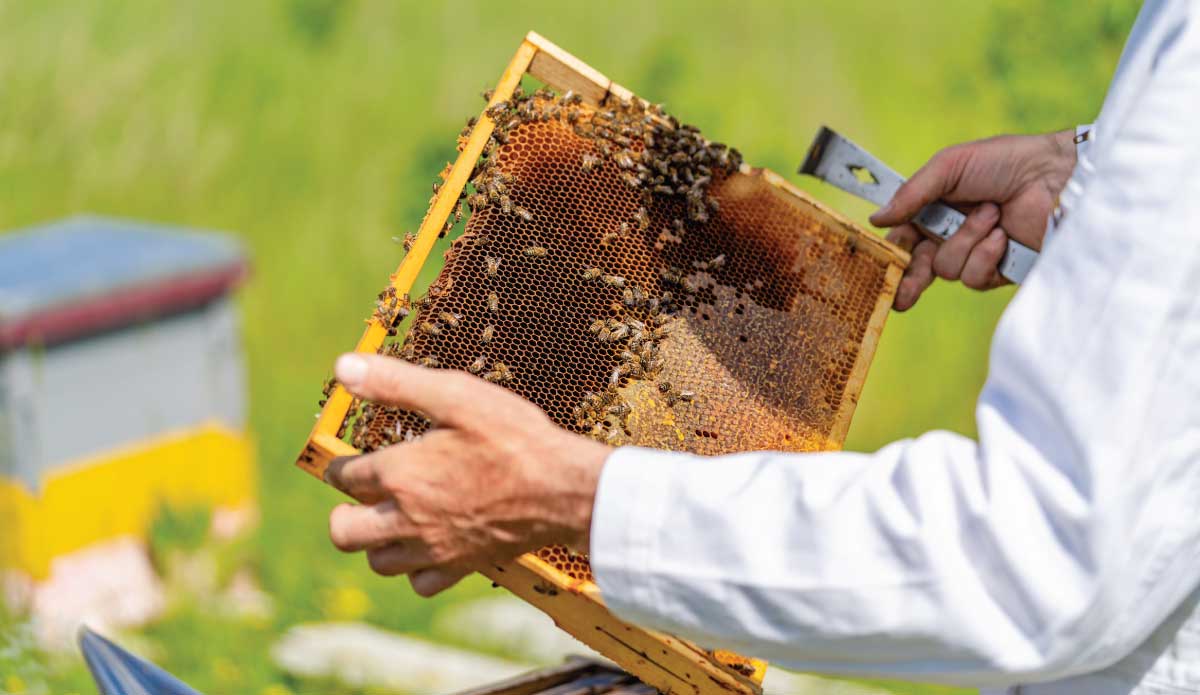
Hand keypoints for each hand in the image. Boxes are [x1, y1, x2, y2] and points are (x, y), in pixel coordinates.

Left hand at [325, 353, 610, 595]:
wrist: (563, 488)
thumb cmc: (513, 438)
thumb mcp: (455, 395)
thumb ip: (394, 382)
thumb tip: (343, 366)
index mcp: (400, 473)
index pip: (344, 477)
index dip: (343, 465)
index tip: (353, 459)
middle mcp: (407, 518)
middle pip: (344, 533)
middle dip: (345, 513)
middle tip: (365, 496)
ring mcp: (433, 547)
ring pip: (379, 561)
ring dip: (377, 541)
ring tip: (394, 518)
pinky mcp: (461, 566)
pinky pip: (421, 582)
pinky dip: (417, 568)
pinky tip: (430, 543)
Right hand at [870, 130, 1075, 309]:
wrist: (1057, 176)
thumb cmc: (1007, 161)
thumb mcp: (951, 166)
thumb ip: (912, 193)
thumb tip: (876, 219)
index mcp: (937, 210)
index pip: (904, 238)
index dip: (891, 253)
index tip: (879, 265)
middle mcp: (954, 235)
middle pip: (919, 267)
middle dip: (909, 280)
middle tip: (900, 296)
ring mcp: (977, 254)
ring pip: (946, 269)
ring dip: (966, 241)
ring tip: (991, 214)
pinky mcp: (1000, 270)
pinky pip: (974, 277)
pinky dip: (985, 255)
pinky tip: (1002, 235)